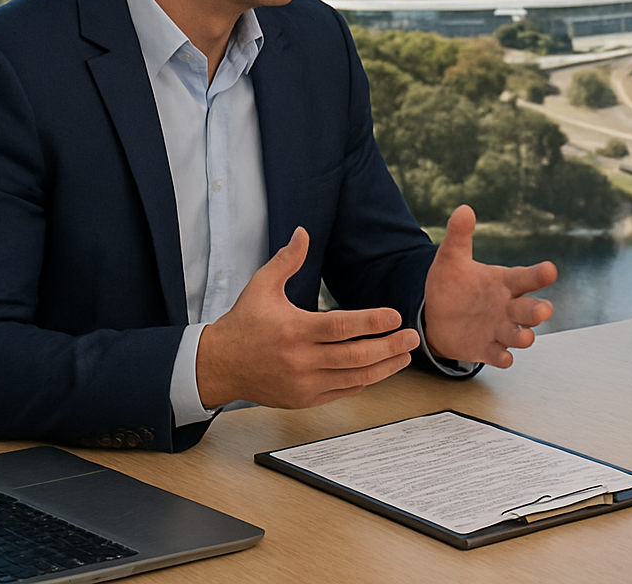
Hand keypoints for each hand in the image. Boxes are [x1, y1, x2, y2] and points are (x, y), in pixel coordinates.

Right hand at [196, 227, 419, 409]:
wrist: (218, 366)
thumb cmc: (243, 323)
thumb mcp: (261, 286)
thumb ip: (287, 260)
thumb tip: (303, 232)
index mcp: (294, 329)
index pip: (341, 326)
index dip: (371, 321)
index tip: (396, 316)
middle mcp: (300, 359)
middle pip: (354, 356)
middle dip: (389, 347)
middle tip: (413, 337)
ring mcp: (303, 383)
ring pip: (353, 378)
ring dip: (384, 367)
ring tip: (405, 355)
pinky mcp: (304, 399)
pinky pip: (342, 391)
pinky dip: (364, 381)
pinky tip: (380, 370)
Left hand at [422, 205, 556, 367]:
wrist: (436, 315)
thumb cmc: (453, 284)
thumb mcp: (452, 259)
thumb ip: (460, 236)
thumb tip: (463, 208)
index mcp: (505, 282)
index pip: (527, 277)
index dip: (539, 275)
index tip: (550, 270)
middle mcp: (508, 306)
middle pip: (531, 309)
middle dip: (538, 311)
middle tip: (543, 310)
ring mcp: (500, 329)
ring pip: (520, 334)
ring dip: (524, 336)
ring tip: (524, 337)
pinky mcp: (487, 349)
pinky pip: (500, 355)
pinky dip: (503, 357)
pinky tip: (504, 358)